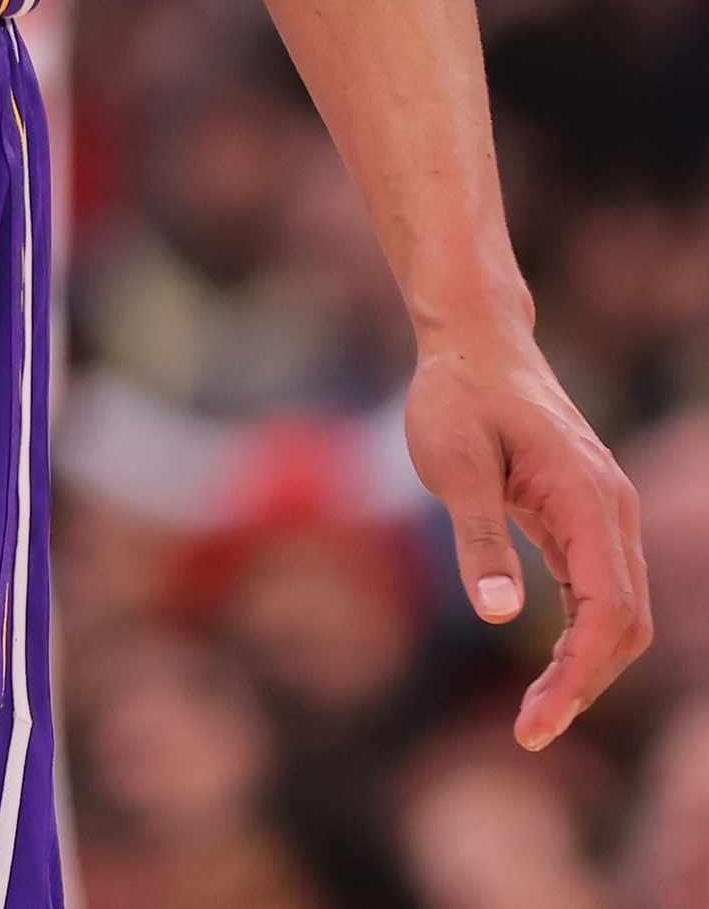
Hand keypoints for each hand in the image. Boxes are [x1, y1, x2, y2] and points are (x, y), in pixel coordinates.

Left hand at [408, 317, 650, 746]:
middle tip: (530, 733)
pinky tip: (550, 668)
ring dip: (587, 667)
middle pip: (626, 625)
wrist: (476, 346)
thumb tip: (496, 615)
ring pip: (621, 613)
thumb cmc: (456, 395)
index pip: (608, 612)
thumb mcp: (451, 460)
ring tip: (536, 715)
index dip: (579, 675)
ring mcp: (607, 518)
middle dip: (585, 684)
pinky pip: (600, 593)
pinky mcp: (586, 521)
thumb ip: (477, 535)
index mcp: (590, 501)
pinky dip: (583, 637)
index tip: (537, 723)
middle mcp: (615, 514)